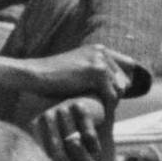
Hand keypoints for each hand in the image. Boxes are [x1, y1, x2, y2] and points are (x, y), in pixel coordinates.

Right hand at [8, 43, 137, 101]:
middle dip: (116, 93)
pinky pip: (111, 94)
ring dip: (111, 101)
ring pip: (120, 88)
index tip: (110, 95)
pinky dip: (106, 106)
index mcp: (98, 49)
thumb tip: (119, 87)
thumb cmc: (50, 77)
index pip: (128, 66)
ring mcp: (99, 60)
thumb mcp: (76, 70)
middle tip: (103, 105)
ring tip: (101, 110)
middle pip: (125, 78)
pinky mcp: (96, 71)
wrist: (34, 74)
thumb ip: (94, 74)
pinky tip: (98, 111)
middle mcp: (101, 51)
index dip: (121, 82)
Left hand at [32, 95, 111, 160]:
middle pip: (57, 152)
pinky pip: (86, 128)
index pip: (40, 156)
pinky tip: (96, 152)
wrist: (84, 99)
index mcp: (34, 129)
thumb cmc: (67, 130)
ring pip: (73, 142)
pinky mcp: (78, 105)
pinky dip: (91, 142)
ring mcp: (62, 110)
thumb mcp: (56, 142)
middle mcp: (45, 119)